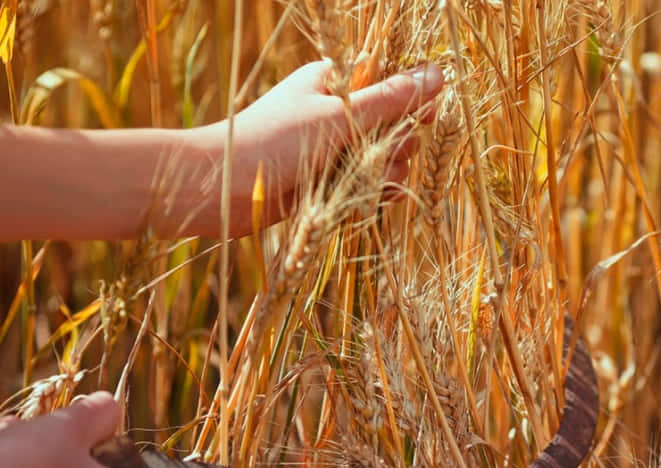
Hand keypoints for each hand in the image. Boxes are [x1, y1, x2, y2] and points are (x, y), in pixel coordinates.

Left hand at [194, 61, 444, 236]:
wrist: (224, 188)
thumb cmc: (275, 140)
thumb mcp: (338, 116)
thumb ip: (391, 98)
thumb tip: (437, 73)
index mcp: (336, 82)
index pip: (392, 83)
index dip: (414, 102)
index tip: (426, 118)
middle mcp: (337, 113)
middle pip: (394, 125)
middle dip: (398, 143)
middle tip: (381, 153)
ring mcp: (334, 149)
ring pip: (384, 158)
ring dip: (388, 171)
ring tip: (373, 182)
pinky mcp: (329, 182)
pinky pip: (368, 184)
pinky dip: (376, 191)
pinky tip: (379, 199)